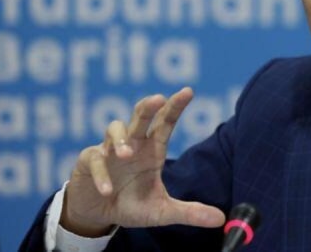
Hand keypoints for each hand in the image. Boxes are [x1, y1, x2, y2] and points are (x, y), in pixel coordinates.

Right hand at [60, 88, 224, 236]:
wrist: (99, 214)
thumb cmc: (132, 205)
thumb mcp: (162, 212)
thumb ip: (189, 213)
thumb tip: (221, 219)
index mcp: (152, 150)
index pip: (165, 123)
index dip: (175, 107)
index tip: (188, 91)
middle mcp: (133, 144)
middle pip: (140, 116)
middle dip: (148, 106)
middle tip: (157, 99)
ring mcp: (109, 150)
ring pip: (114, 129)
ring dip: (121, 139)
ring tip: (127, 153)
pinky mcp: (89, 162)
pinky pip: (95, 160)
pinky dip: (101, 174)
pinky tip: (108, 189)